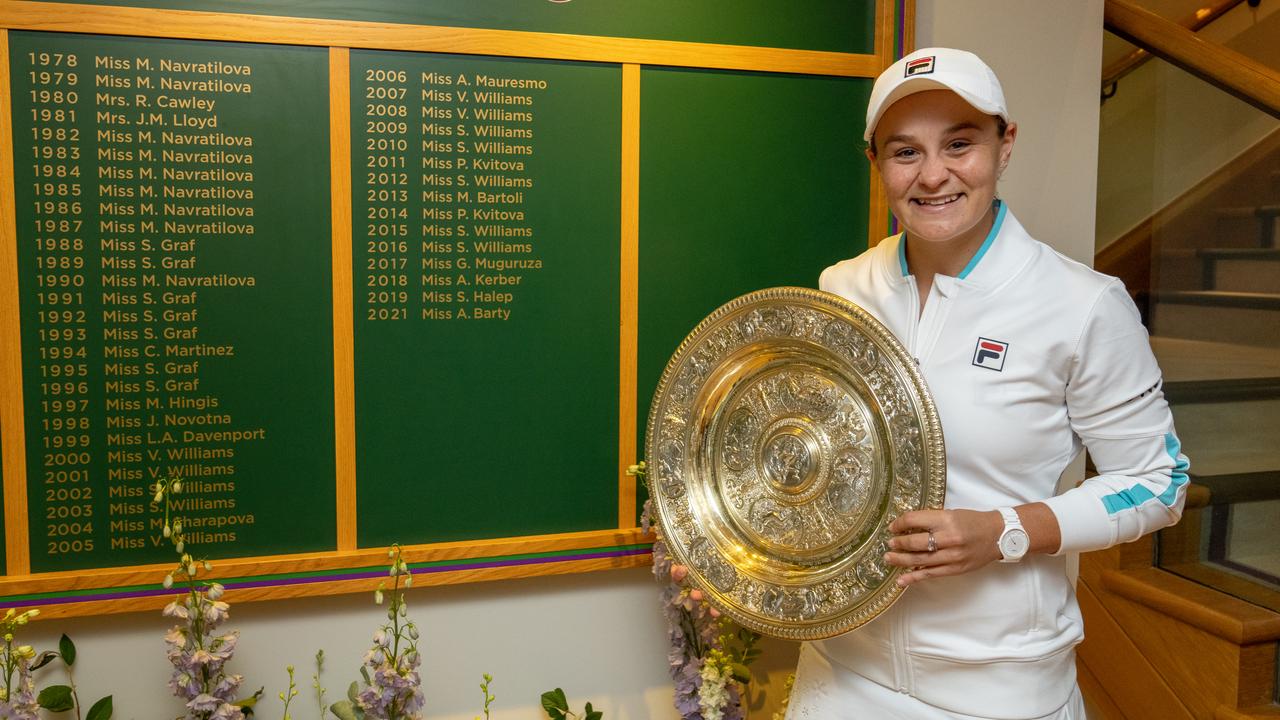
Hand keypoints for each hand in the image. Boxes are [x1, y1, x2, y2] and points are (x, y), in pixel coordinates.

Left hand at [885, 509, 1003, 586]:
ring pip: (919, 560)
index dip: (899, 524)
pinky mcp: (955, 569)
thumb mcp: (951, 514)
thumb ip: (931, 520)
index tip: (893, 527)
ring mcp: (952, 556)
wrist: (997, 535)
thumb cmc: (973, 522)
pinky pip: (930, 574)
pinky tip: (901, 580)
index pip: (914, 520)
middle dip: (898, 543)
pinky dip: (913, 577)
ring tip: (889, 558)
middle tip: (890, 543)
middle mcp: (948, 538)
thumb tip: (906, 528)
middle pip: (915, 542)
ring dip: (900, 560)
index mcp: (946, 519)